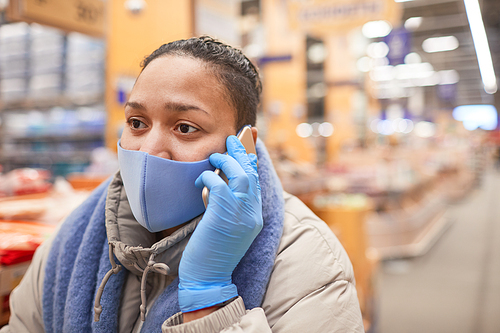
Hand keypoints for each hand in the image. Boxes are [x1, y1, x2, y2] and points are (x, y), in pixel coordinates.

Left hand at [178, 135, 262, 312]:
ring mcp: (241, 215)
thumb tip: (221, 184)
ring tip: (215, 156)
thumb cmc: (213, 253)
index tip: (246, 143)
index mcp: (255, 216)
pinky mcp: (224, 216)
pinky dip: (210, 177)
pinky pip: (219, 185)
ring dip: (226, 161)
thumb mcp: (228, 227)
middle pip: (251, 173)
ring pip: (240, 175)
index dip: (251, 159)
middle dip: (242, 152)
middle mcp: (252, 213)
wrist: (208, 279)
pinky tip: (202, 177)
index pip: (256, 180)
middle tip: (232, 139)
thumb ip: (230, 206)